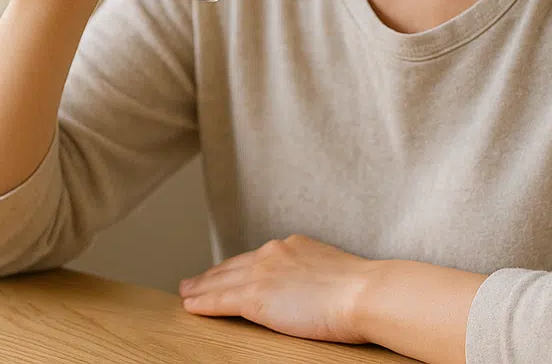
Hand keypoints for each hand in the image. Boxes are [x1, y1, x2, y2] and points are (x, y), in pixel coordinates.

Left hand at [178, 235, 375, 344]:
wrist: (365, 293)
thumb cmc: (364, 291)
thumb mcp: (336, 272)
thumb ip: (316, 276)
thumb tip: (316, 289)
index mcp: (294, 246)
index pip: (257, 258)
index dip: (237, 267)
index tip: (226, 272)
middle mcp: (274, 253)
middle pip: (234, 266)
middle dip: (212, 275)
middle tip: (194, 282)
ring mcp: (263, 272)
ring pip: (222, 281)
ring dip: (201, 288)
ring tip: (186, 293)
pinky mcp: (256, 296)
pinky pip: (221, 300)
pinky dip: (204, 303)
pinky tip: (191, 306)